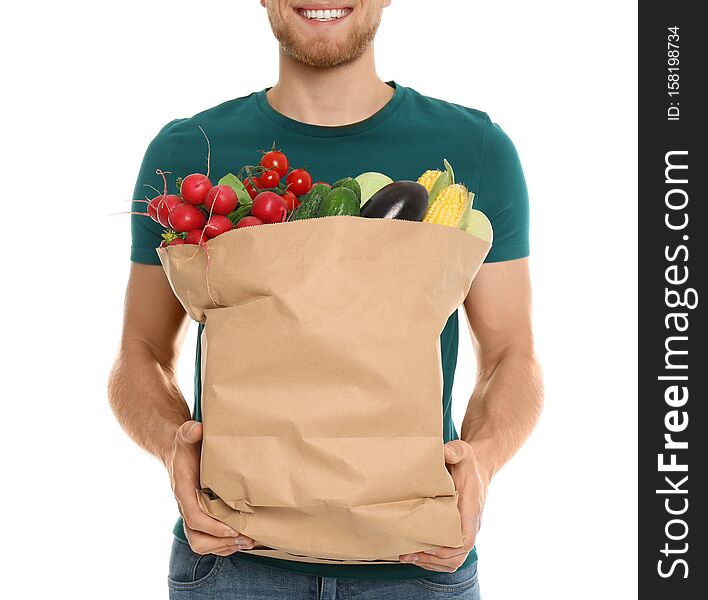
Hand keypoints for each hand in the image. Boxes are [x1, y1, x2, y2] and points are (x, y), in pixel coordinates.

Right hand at [166, 420, 255, 555]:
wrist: (176, 451)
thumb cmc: (184, 445)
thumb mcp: (185, 435)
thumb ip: (189, 432)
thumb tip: (198, 429)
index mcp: (183, 491)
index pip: (195, 517)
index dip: (213, 527)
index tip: (233, 529)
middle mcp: (186, 507)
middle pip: (198, 538)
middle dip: (221, 543)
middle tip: (247, 538)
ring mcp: (193, 513)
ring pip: (203, 543)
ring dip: (225, 546)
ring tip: (249, 541)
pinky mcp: (202, 515)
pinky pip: (209, 539)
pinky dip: (226, 543)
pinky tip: (244, 537)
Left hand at [399, 439, 488, 571]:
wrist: (478, 467)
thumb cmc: (468, 462)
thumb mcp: (463, 451)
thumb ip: (455, 451)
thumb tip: (445, 452)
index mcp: (470, 510)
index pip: (466, 540)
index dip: (447, 549)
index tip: (426, 546)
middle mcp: (470, 524)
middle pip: (457, 556)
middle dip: (432, 559)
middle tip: (408, 553)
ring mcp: (465, 530)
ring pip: (453, 561)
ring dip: (431, 562)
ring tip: (408, 556)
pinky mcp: (457, 531)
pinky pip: (449, 555)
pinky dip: (433, 559)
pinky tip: (415, 553)